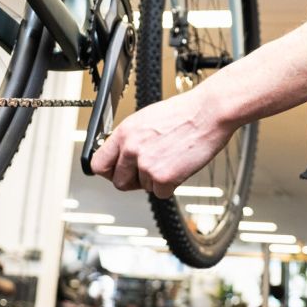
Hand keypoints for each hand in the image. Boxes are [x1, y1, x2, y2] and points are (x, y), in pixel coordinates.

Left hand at [89, 85, 235, 198]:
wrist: (208, 113)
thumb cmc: (183, 113)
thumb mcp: (146, 119)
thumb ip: (130, 139)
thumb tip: (121, 155)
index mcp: (124, 133)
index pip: (98, 164)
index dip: (108, 171)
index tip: (116, 171)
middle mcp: (131, 149)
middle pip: (118, 182)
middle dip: (133, 180)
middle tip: (149, 171)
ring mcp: (146, 165)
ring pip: (143, 187)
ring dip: (156, 180)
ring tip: (170, 159)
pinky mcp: (163, 178)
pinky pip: (161, 193)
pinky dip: (171, 186)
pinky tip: (179, 167)